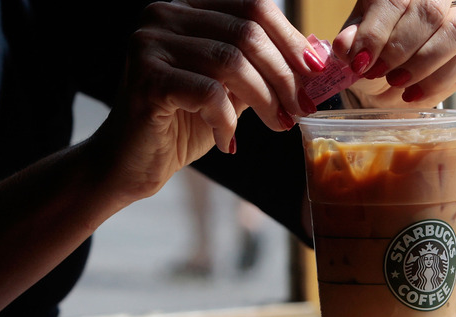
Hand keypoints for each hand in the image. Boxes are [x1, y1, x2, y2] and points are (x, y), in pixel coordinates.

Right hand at [100, 0, 328, 200]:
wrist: (135, 162)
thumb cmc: (187, 124)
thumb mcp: (234, 89)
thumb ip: (265, 69)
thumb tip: (320, 58)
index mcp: (189, 9)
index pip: (254, 7)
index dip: (292, 41)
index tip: (319, 75)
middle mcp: (165, 15)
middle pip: (247, 32)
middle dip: (285, 74)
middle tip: (303, 108)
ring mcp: (150, 42)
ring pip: (231, 61)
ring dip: (265, 99)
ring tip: (278, 125)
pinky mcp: (145, 77)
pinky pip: (208, 92)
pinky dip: (227, 120)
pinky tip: (228, 140)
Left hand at [332, 0, 455, 107]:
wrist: (390, 79)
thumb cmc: (374, 53)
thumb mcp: (356, 46)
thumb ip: (351, 42)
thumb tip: (345, 45)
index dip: (376, 31)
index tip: (359, 61)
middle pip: (428, 10)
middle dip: (399, 48)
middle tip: (377, 73)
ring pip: (454, 31)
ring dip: (422, 63)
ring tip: (396, 82)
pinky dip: (435, 81)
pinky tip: (413, 94)